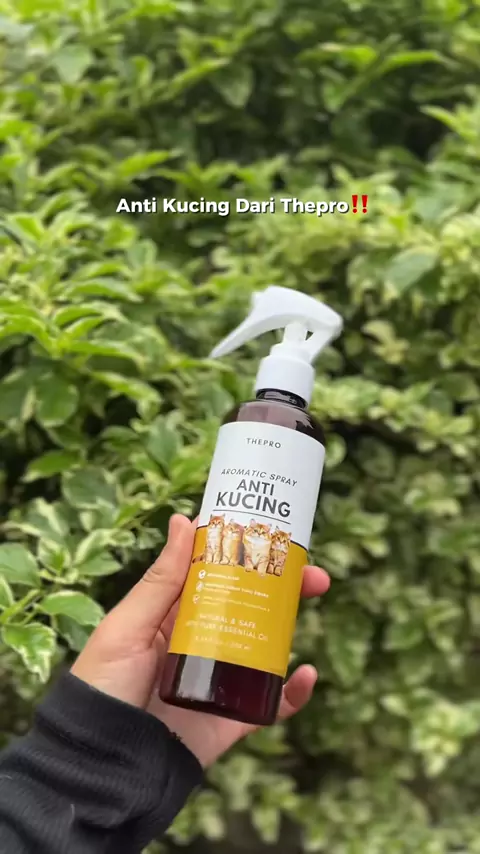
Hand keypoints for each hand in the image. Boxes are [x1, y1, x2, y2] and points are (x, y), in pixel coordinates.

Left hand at [71, 514, 329, 766]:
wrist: (103, 765)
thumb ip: (160, 581)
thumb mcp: (126, 627)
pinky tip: (305, 674)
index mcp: (173, 614)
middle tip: (313, 573)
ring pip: (267, 644)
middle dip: (284, 585)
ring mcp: (220, 678)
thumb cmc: (103, 688)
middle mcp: (201, 640)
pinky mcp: (232, 718)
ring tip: (315, 598)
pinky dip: (293, 691)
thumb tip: (184, 521)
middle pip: (251, 604)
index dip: (246, 554)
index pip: (217, 575)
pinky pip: (271, 704)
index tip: (276, 534)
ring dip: (294, 622)